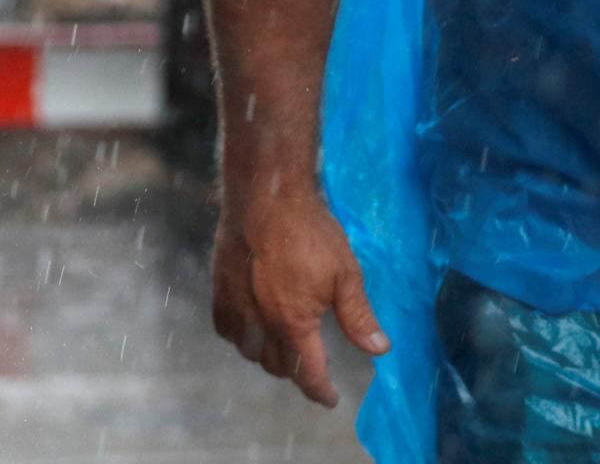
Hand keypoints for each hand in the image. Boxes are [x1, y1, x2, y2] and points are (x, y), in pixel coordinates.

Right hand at [212, 190, 388, 407]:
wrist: (266, 198)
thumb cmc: (311, 233)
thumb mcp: (346, 274)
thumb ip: (358, 316)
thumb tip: (379, 349)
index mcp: (295, 324)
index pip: (309, 374)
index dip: (321, 391)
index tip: (330, 400)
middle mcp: (263, 324)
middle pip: (278, 366)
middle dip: (297, 372)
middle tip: (312, 366)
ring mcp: (237, 309)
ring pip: (250, 352)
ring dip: (269, 357)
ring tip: (284, 348)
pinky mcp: (220, 291)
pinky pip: (228, 330)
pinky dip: (242, 338)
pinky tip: (251, 329)